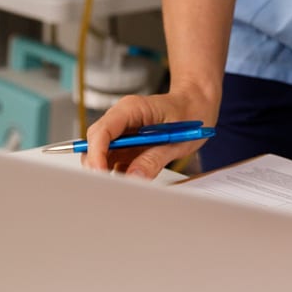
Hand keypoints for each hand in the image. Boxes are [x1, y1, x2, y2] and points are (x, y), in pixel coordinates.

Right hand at [81, 88, 216, 179]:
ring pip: (102, 154)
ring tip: (127, 183)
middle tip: (113, 186)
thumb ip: (154, 159)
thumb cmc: (189, 113)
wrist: (196, 105)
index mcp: (130, 109)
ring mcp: (122, 133)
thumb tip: (134, 177)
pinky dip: (119, 173)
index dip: (96, 154)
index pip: (102, 131)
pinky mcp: (126, 145)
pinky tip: (133, 179)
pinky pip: (114, 161)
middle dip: (98, 165)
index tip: (101, 173)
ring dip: (109, 171)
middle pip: (95, 143)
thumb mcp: (177, 139)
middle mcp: (121, 119)